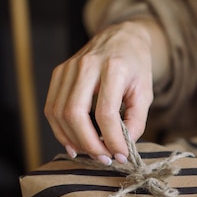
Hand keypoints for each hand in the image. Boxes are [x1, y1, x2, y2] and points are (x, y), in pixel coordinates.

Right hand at [44, 20, 160, 163]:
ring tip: (91, 153)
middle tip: (104, 158)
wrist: (121, 38)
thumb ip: (137, 122)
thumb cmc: (135, 67)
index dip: (112, 140)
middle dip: (89, 144)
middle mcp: (86, 65)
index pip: (106, 113)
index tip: (121, 156)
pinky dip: (60, 131)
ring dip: (73, 140)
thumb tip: (122, 149)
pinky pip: (51, 108)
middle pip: (75, 114)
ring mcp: (68, 68)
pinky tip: (74, 143)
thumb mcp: (145, 93)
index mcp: (113, 68)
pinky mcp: (58, 73)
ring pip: (59, 113)